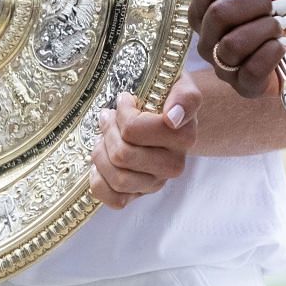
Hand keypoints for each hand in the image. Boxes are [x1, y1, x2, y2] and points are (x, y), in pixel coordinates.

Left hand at [89, 79, 201, 209]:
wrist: (170, 115)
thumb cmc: (168, 97)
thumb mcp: (180, 85)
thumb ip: (184, 97)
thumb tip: (173, 118)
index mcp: (184, 137)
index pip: (135, 130)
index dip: (123, 113)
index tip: (124, 100)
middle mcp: (174, 165)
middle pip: (122, 155)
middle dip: (108, 131)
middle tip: (108, 116)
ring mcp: (157, 182)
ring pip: (118, 178)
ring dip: (102, 153)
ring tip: (104, 136)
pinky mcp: (141, 194)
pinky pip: (115, 200)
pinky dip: (100, 181)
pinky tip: (102, 161)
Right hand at [184, 0, 285, 97]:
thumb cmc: (272, 6)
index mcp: (204, 10)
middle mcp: (208, 39)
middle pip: (219, 13)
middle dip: (254, 3)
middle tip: (272, 4)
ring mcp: (223, 65)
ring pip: (233, 44)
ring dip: (265, 27)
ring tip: (280, 24)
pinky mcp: (245, 85)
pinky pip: (252, 69)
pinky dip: (272, 52)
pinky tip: (284, 43)